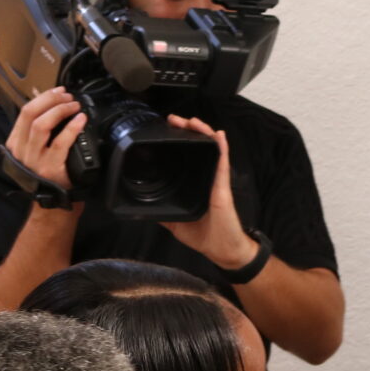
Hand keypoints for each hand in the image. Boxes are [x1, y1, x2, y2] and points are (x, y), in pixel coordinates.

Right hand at [6, 87, 87, 192]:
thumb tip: (51, 103)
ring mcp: (35, 160)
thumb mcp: (34, 152)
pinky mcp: (50, 168)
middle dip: (50, 100)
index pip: (24, 113)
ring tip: (74, 106)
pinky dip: (71, 128)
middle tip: (67, 96)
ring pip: (41, 125)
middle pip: (31, 114)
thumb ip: (37, 131)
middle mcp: (22, 151)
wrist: (51, 204)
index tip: (57, 92)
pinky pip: (60, 143)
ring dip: (59, 110)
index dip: (42, 98)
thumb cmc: (46, 174)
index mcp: (16, 144)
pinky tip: (80, 119)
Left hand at [160, 115, 256, 268]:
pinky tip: (217, 135)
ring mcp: (216, 181)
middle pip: (199, 147)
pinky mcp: (223, 188)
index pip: (188, 157)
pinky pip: (222, 163)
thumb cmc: (206, 237)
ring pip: (211, 149)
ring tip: (191, 121)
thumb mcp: (177, 224)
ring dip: (202, 132)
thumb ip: (165, 214)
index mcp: (196, 184)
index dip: (178, 142)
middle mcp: (207, 178)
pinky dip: (220, 147)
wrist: (223, 251)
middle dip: (187, 130)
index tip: (166, 130)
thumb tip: (146, 209)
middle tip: (173, 120)